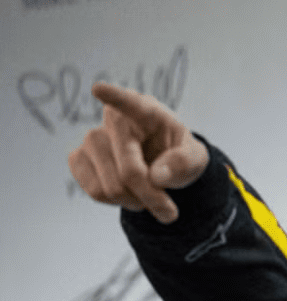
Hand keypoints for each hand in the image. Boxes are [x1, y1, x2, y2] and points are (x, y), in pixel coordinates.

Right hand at [68, 82, 209, 223]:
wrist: (161, 166)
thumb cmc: (178, 155)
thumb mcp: (194, 159)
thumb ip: (183, 163)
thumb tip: (157, 176)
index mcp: (146, 110)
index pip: (130, 103)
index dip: (115, 97)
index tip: (99, 89)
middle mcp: (113, 119)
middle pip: (129, 171)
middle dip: (152, 197)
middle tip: (169, 211)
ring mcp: (91, 139)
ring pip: (110, 187)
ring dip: (135, 201)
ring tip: (149, 194)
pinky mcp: (77, 159)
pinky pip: (95, 192)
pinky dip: (117, 202)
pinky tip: (129, 192)